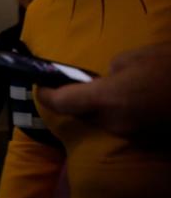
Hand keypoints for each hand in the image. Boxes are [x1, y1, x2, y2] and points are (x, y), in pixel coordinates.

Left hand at [37, 43, 170, 141]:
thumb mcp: (134, 57)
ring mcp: (134, 135)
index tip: (41, 86)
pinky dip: (122, 113)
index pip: (62, 102)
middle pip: (82, 113)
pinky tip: (135, 97)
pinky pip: (124, 125)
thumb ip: (110, 71)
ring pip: (103, 120)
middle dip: (76, 98)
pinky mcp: (150, 140)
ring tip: (112, 86)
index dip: (47, 95)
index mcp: (107, 99)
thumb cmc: (170, 66)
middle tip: (73, 81)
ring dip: (100, 106)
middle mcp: (115, 123)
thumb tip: (104, 81)